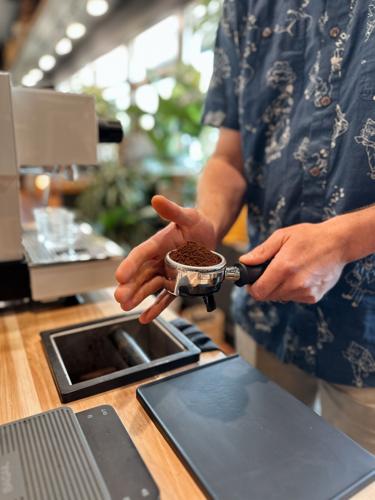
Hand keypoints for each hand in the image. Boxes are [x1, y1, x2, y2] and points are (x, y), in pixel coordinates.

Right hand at [115, 195, 216, 322]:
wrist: (208, 233)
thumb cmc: (196, 222)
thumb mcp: (187, 215)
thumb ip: (172, 210)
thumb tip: (156, 199)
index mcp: (157, 243)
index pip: (140, 254)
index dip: (130, 265)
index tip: (119, 276)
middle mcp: (159, 259)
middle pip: (141, 274)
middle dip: (130, 286)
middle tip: (119, 297)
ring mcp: (167, 272)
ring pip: (150, 287)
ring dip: (138, 297)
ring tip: (125, 307)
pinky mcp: (177, 283)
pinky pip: (166, 297)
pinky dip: (156, 308)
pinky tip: (144, 318)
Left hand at [241, 220, 349, 303]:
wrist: (339, 243)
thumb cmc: (310, 237)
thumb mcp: (282, 236)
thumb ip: (261, 251)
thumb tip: (245, 261)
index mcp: (284, 268)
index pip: (258, 291)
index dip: (252, 287)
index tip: (252, 279)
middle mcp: (295, 284)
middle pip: (267, 296)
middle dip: (264, 286)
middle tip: (270, 272)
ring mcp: (305, 292)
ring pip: (280, 298)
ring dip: (278, 288)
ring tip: (288, 271)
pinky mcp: (314, 297)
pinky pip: (294, 298)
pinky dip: (292, 289)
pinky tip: (300, 275)